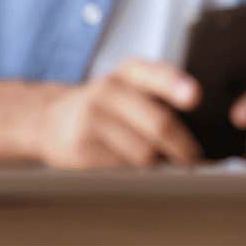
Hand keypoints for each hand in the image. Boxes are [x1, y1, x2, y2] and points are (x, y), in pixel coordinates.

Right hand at [36, 59, 203, 168]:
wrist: (50, 119)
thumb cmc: (105, 105)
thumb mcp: (131, 84)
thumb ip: (163, 92)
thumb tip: (193, 124)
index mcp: (129, 71)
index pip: (155, 74)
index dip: (175, 85)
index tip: (194, 96)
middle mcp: (109, 90)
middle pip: (158, 123)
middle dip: (182, 147)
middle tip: (192, 159)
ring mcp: (92, 119)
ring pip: (143, 153)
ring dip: (156, 164)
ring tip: (153, 162)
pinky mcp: (80, 148)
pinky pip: (122, 169)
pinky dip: (132, 174)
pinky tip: (127, 167)